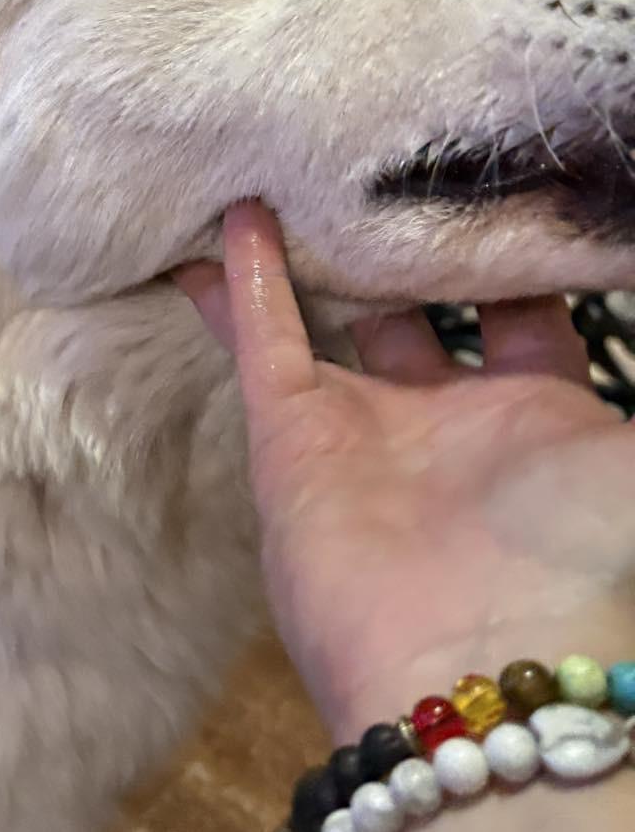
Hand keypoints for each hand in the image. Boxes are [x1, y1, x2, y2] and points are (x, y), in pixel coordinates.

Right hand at [176, 202, 634, 738]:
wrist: (473, 665)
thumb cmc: (581, 552)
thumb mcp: (634, 458)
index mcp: (541, 419)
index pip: (523, 310)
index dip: (510, 250)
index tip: (497, 181)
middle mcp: (450, 419)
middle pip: (422, 308)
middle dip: (408, 248)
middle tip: (388, 166)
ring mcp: (365, 426)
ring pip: (334, 316)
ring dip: (316, 254)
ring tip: (294, 177)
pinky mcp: (291, 436)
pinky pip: (264, 340)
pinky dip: (247, 281)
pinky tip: (236, 216)